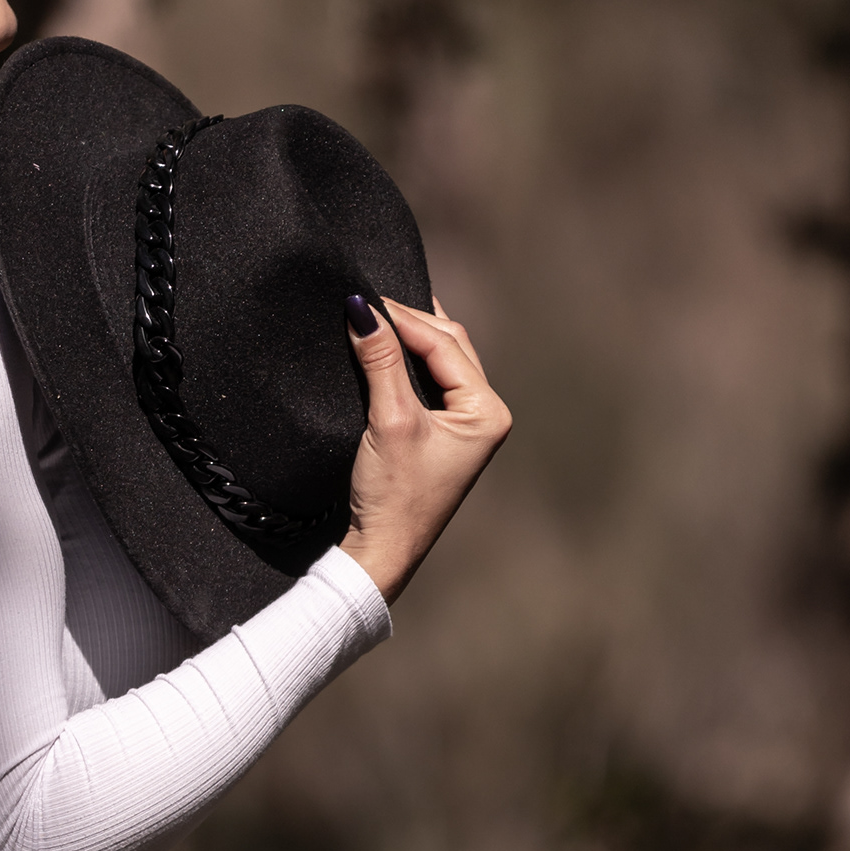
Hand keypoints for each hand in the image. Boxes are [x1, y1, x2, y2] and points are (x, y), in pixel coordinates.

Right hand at [340, 293, 510, 603]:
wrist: (381, 552)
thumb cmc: (394, 497)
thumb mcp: (389, 420)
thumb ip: (380, 361)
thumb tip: (362, 309)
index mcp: (488, 412)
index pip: (445, 344)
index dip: (404, 318)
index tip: (364, 299)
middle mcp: (484, 415)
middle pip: (448, 346)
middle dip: (409, 323)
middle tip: (367, 303)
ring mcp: (464, 425)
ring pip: (438, 362)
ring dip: (408, 340)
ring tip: (374, 317)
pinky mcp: (440, 435)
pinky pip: (427, 383)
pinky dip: (405, 362)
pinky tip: (384, 347)